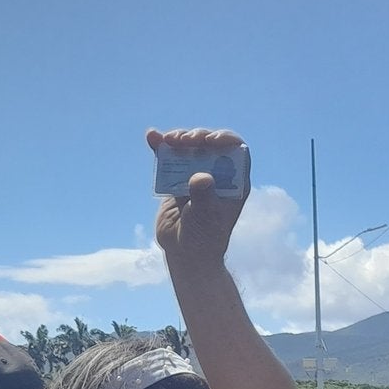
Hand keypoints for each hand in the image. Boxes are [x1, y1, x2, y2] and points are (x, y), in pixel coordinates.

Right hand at [149, 127, 247, 266]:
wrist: (184, 252)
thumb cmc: (204, 238)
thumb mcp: (206, 218)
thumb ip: (204, 196)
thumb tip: (201, 177)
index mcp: (234, 182)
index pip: (237, 151)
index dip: (225, 139)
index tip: (209, 140)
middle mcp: (218, 174)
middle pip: (211, 144)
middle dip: (198, 137)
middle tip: (185, 141)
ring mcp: (197, 174)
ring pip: (190, 147)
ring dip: (179, 138)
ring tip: (169, 141)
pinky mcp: (177, 178)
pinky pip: (169, 157)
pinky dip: (161, 146)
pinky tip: (152, 136)